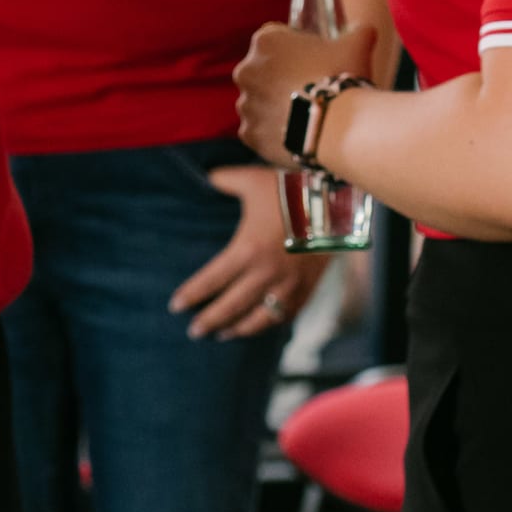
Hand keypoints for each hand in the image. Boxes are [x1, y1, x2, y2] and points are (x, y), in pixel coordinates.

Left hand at [169, 166, 327, 339]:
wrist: (336, 203)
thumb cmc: (290, 189)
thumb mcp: (252, 180)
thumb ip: (224, 180)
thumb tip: (207, 177)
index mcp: (247, 251)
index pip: (210, 281)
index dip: (191, 295)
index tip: (175, 306)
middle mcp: (265, 274)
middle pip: (230, 307)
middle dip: (209, 321)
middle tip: (194, 331)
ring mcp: (288, 286)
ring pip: (258, 319)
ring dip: (238, 329)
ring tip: (223, 334)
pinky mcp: (307, 289)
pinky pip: (285, 316)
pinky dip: (269, 323)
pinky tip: (258, 325)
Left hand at [235, 22, 375, 167]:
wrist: (336, 125)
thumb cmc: (343, 78)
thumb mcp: (357, 45)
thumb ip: (359, 32)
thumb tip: (366, 30)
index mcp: (265, 41)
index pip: (275, 40)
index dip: (295, 51)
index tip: (311, 63)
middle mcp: (247, 70)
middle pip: (263, 73)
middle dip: (281, 80)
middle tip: (310, 91)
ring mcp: (245, 104)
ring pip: (260, 104)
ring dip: (276, 108)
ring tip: (306, 116)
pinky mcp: (249, 133)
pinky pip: (260, 131)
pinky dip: (274, 134)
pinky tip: (296, 134)